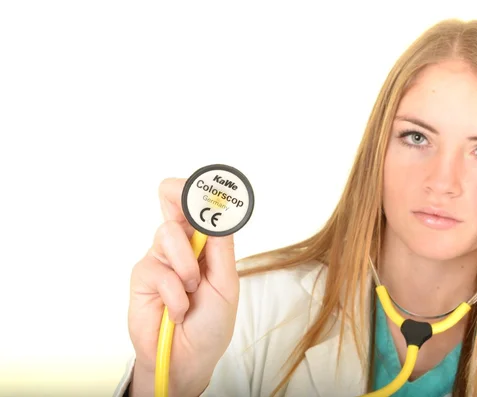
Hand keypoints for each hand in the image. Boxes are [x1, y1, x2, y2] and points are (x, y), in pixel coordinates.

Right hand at [127, 178, 238, 395]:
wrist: (189, 358)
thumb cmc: (211, 322)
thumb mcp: (226, 284)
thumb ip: (220, 248)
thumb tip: (219, 212)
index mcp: (205, 242)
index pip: (198, 204)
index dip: (200, 187)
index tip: (210, 181)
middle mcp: (181, 244)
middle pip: (173, 199)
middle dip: (183, 195)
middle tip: (194, 203)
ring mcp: (159, 257)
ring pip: (168, 233)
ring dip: (187, 267)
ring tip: (192, 291)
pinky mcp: (142, 275)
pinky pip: (159, 271)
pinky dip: (175, 296)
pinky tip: (177, 311)